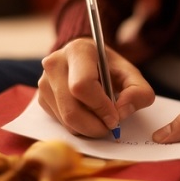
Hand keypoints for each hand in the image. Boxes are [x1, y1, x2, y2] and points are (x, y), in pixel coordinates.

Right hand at [38, 38, 154, 137]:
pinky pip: (60, 123)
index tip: (115, 117)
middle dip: (94, 126)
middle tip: (110, 126)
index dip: (101, 107)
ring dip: (88, 129)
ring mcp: (44, 82)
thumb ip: (138, 91)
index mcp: (78, 51)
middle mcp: (54, 64)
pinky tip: (88, 115)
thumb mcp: (130, 73)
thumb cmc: (108, 67)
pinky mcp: (41, 98)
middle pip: (71, 110)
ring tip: (101, 120)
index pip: (82, 86)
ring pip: (65, 120)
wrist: (85, 59)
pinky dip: (78, 127)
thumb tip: (122, 112)